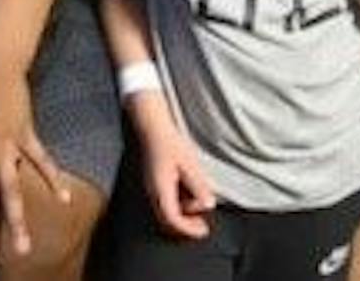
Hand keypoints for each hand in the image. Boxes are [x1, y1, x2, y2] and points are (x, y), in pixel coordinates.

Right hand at [132, 101, 215, 240]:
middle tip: (202, 227)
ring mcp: (151, 189)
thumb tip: (209, 205)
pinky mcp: (153, 184)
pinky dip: (177, 209)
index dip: (189, 229)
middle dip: (185, 227)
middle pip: (166, 221)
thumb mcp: (189, 164)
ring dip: (181, 218)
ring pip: (164, 214)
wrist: (152, 128)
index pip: (173, 219)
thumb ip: (199, 186)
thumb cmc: (170, 143)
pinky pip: (163, 205)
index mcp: (161, 189)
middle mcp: (153, 193)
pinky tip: (188, 199)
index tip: (204, 231)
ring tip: (197, 211)